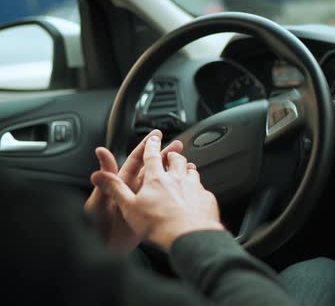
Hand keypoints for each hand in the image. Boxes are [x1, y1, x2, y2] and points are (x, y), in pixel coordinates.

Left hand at [85, 130, 182, 250]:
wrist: (103, 252)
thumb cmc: (95, 227)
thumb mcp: (98, 201)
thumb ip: (106, 178)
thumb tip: (101, 151)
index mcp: (121, 183)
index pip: (136, 160)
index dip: (146, 146)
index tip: (156, 135)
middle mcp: (134, 191)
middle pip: (152, 168)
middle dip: (165, 155)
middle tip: (178, 144)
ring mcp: (144, 203)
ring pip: (161, 183)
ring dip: (172, 172)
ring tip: (186, 163)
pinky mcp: (150, 216)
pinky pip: (164, 201)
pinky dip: (176, 193)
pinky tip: (186, 188)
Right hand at [91, 135, 223, 250]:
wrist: (188, 235)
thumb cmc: (157, 224)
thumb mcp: (129, 207)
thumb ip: (115, 189)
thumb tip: (98, 175)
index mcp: (156, 179)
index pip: (152, 156)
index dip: (151, 146)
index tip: (153, 138)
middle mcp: (176, 178)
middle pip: (176, 160)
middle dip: (172, 154)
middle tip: (172, 152)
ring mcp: (194, 187)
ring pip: (192, 171)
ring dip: (188, 168)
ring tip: (187, 168)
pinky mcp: (206, 198)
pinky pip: (203, 188)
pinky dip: (199, 188)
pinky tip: (198, 193)